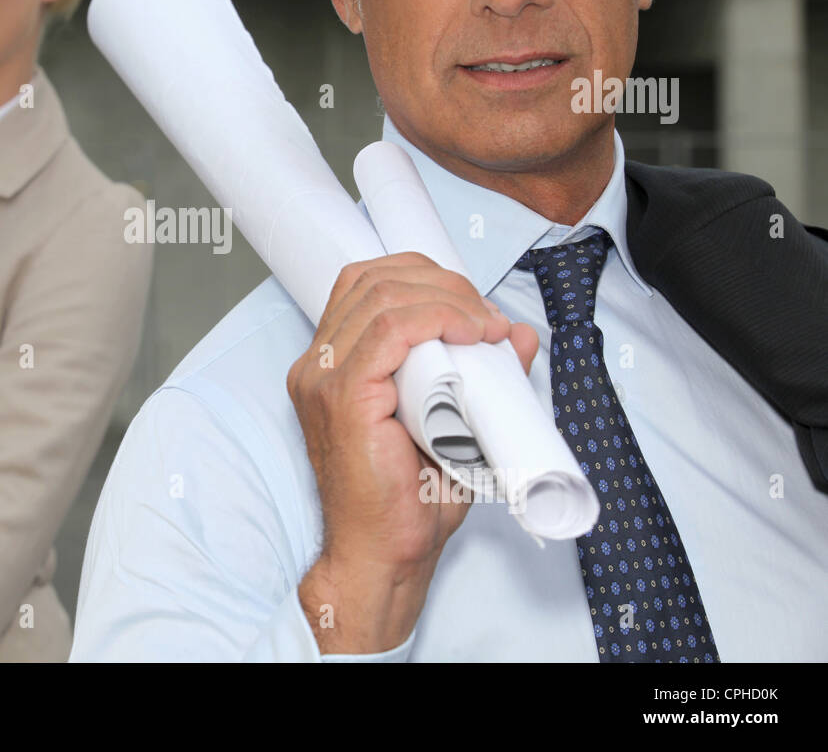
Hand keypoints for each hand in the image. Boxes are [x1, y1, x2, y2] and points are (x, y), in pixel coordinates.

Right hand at [288, 253, 538, 653]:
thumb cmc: (409, 503)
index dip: (424, 277)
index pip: (365, 285)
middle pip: (373, 279)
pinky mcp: (343, 397)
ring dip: (446, 297)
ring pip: (383, 295)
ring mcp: (324, 378)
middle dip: (441, 281)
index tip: (474, 307)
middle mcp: (317, 365)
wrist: (384, 557)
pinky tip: (467, 332)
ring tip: (485, 326)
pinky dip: (435, 317)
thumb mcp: (453, 423)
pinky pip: (388, 329)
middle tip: (486, 316)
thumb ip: (481, 375)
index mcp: (331, 366)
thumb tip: (517, 333)